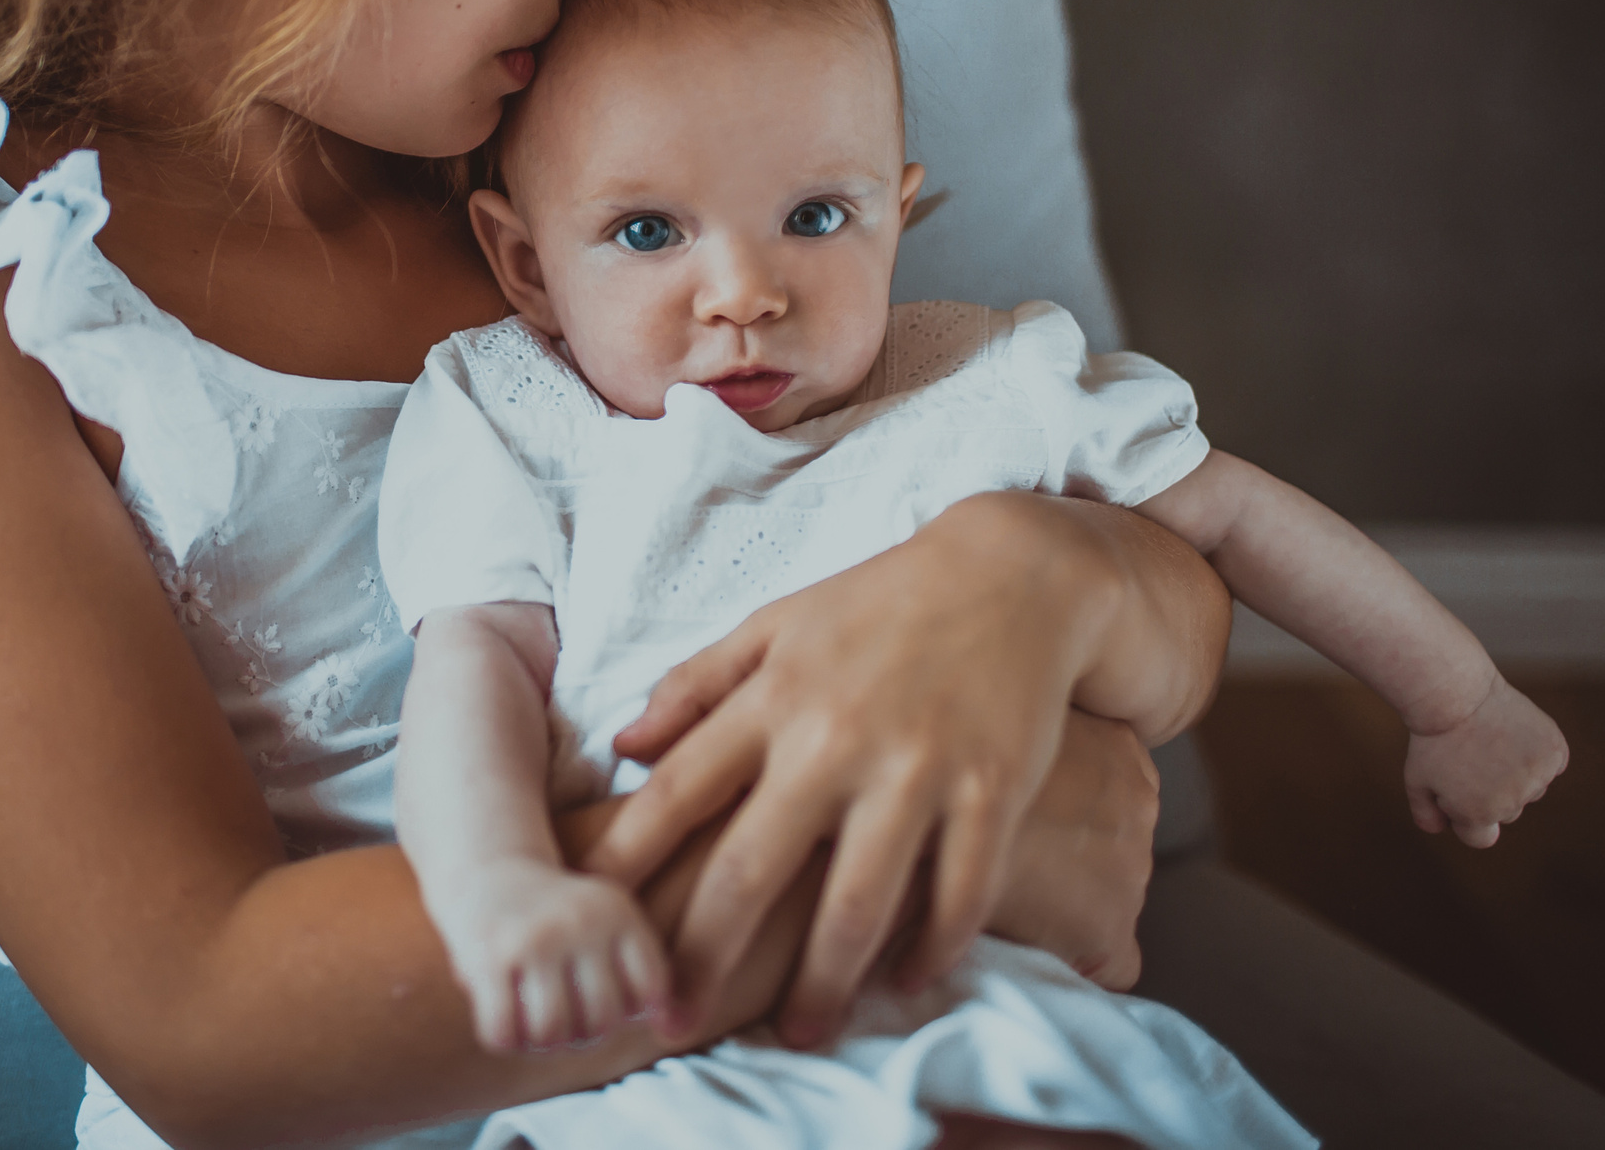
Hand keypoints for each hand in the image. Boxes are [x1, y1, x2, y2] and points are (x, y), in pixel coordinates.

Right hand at [430, 857, 670, 1052]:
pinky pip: (503, 1031)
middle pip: (600, 1021)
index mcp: (618, 911)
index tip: (604, 999)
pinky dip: (504, 1039)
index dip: (628, 1012)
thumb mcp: (609, 923)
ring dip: (542, 1043)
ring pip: (552, 1032)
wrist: (486, 869)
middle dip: (582, 1036)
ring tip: (536, 1025)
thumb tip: (670, 1025)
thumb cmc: (558, 916)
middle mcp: (581, 921)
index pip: (649, 993)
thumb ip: (641, 972)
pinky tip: (504, 1017)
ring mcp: (534, 939)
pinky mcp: (487, 957)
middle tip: (565, 1021)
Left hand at [584, 495, 1126, 1047]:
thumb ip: (697, 685)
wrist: (1012, 572)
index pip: (678, 791)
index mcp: (774, 696)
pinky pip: (959, 895)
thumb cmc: (880, 604)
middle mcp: (836, 738)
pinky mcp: (992, 791)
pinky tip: (905, 983)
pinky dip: (931, 949)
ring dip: (822, 983)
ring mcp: (917, 770)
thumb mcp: (776, 624)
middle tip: (670, 1018)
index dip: (627, 861)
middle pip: (752, 869)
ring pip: (857, 905)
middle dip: (704, 956)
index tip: (592, 923)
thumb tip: (622, 743)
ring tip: (798, 1032)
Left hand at [1403, 674, 1567, 846]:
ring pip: (1531, 788)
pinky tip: (1514, 733)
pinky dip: (1537, 751)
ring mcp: (1538, 777)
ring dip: (1516, 772)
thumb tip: (1441, 829)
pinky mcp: (1555, 752)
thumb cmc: (1433, 737)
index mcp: (1479, 814)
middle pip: (1506, 812)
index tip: (1456, 788)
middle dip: (1489, 792)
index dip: (1464, 814)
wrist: (1456, 693)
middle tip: (1471, 757)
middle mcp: (1512, 802)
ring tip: (1491, 742)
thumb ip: (1426, 813)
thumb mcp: (1417, 779)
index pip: (1481, 837)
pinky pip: (1551, 764)